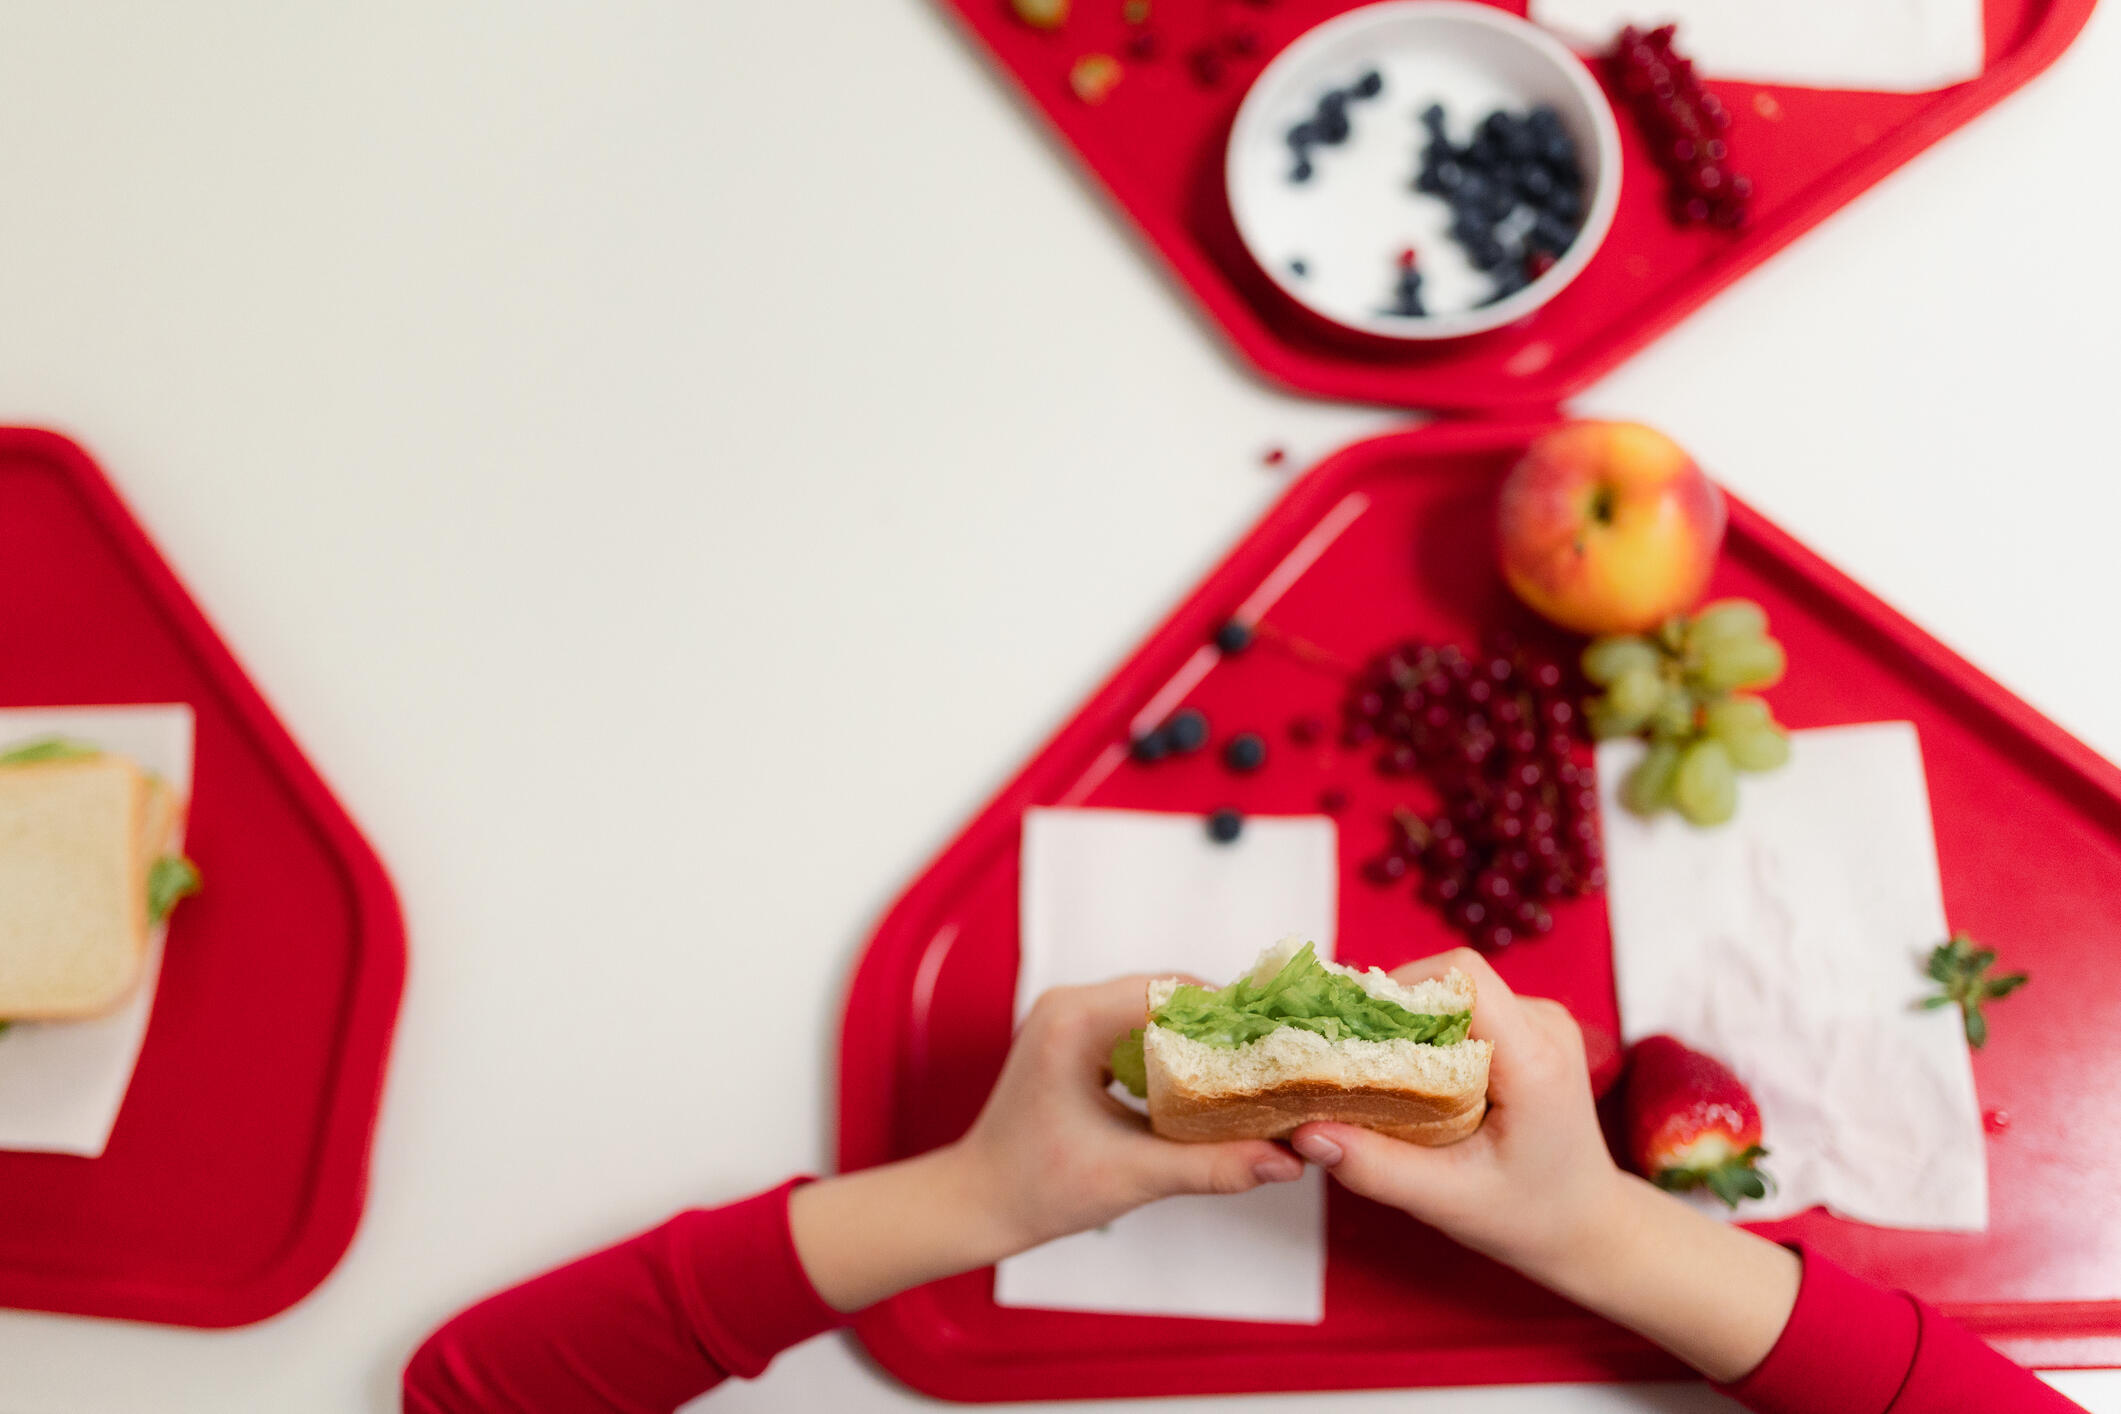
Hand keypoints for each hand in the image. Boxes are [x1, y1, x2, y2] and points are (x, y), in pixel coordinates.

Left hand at [790, 975, 1302, 1311]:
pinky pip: (1138, 1025)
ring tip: (1252, 1070)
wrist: (978, 1202)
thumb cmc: (1034, 1188)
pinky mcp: (1075, 1036)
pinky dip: (1176, 1047)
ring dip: (1202, 1035)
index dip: (1230, 1014)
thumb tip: (1284, 1160)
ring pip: (1157, 1006)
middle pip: (1169, 993)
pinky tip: (1208, 1082)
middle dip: (1223, 1026)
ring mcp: (1069, 1016)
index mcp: (1075, 1020)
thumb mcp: (1133, 1175)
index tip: (1277, 1042)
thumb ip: (1213, 1165)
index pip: (1172, 992)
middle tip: (1276, 1059)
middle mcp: (1070, 1004)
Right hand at [1290, 946, 1621, 1278]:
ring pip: (1455, 990)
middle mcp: (1544, 1025)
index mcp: (1534, 1058)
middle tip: (1351, 1060)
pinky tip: (1411, 1079)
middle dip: (1394, 1012)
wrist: (1587, 1227)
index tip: (1353, 1031)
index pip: (1463, 976)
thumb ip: (1378, 1168)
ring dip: (1409, 1025)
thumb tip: (1305, 1133)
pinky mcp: (1529, 1031)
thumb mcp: (1449, 1201)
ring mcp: (1541, 1024)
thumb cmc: (1528, 1218)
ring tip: (1379, 1073)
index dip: (1400, 988)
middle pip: (1451, 979)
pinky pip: (1466, 1008)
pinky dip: (1428, 1034)